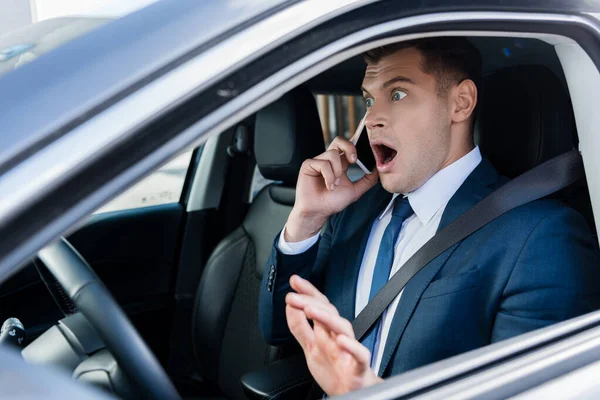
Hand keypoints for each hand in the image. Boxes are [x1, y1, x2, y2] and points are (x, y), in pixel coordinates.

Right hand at [285, 137, 378, 241]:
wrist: (318, 212)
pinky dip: (329, 176)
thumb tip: (378, 170)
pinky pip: (323, 163)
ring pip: (332, 154)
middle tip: (354, 160)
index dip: (356, 142)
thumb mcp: (355, 191)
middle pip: (339, 140)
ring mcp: (318, 161)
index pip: (348, 146)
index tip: (365, 147)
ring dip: (337, 171)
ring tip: (335, 185)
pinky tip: (328, 186)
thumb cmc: (332, 202)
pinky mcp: (309, 165)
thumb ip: (367, 181)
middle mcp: (329, 160)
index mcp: (340, 163)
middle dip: (349, 147)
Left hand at [285, 275, 381, 395]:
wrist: (352, 394)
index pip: (318, 305)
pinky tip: (342, 340)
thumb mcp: (310, 347)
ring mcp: (349, 350)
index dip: (307, 292)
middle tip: (293, 296)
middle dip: (310, 301)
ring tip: (310, 309)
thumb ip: (300, 327)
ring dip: (327, 318)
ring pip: (342, 328)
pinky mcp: (359, 367)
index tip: (294, 281)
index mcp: (327, 331)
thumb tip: (290, 306)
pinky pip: (360, 355)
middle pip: (327, 313)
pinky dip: (352, 347)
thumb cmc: (335, 370)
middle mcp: (338, 336)